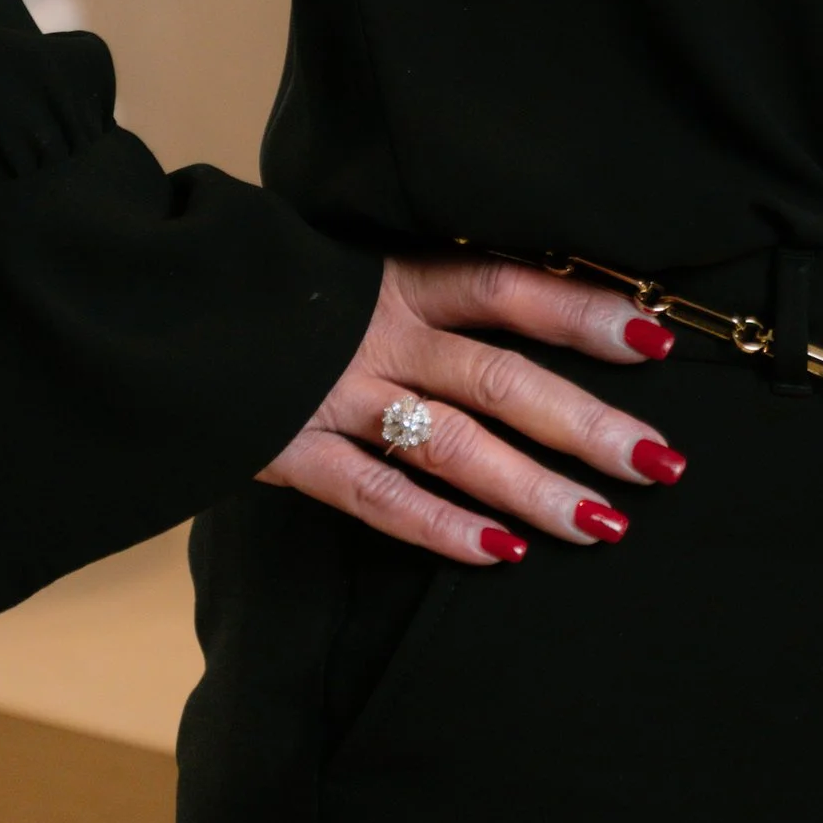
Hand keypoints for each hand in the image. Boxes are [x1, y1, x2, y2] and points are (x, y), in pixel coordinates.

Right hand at [260, 252, 686, 563]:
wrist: (163, 308)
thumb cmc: (284, 289)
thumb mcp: (361, 268)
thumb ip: (434, 291)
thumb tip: (542, 305)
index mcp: (400, 279)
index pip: (506, 287)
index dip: (580, 311)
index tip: (654, 340)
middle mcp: (378, 335)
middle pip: (497, 378)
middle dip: (583, 424)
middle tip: (658, 463)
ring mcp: (334, 396)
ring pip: (450, 447)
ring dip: (531, 489)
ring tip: (602, 526)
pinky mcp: (289, 451)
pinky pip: (374, 498)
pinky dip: (438, 528)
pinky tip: (500, 555)